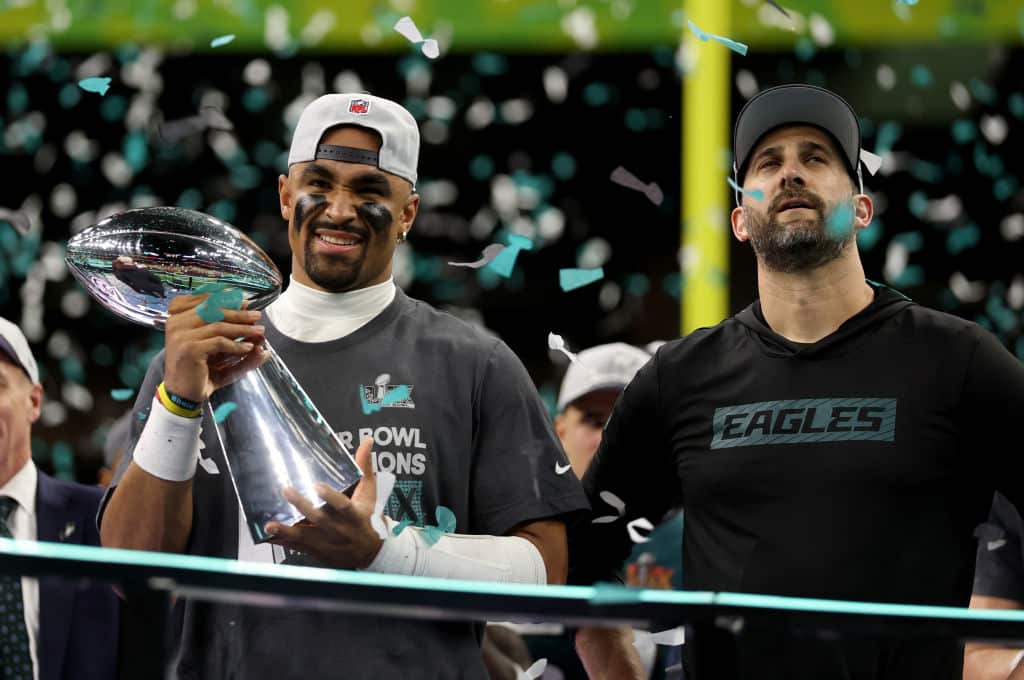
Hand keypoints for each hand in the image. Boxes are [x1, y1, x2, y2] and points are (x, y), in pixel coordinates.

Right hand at [163, 294, 268, 402]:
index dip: (225, 298)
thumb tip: (258, 327)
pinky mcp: (190, 349)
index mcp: (178, 318)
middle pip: (213, 310)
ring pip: (219, 325)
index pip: (203, 300)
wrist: (183, 395)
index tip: (244, 302)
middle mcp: (176, 323)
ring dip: (243, 329)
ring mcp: (181, 335)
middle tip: (257, 316)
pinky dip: (237, 345)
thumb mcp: (218, 351)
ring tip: (259, 332)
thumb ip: (235, 337)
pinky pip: (220, 342)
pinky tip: (249, 348)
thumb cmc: (199, 371)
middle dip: (239, 313)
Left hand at [265, 438, 382, 568]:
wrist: (368, 553)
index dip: (330, 496)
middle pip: (319, 519)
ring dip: (286, 531)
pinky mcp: (316, 551)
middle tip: (286, 490)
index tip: (317, 485)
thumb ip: (364, 468)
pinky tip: (268, 536)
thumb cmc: (365, 518)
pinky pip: (297, 547)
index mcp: (353, 514)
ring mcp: (326, 542)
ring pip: (305, 537)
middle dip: (302, 506)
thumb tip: (367, 441)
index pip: (342, 505)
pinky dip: (282, 542)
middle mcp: (338, 529)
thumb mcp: (368, 494)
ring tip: (270, 524)